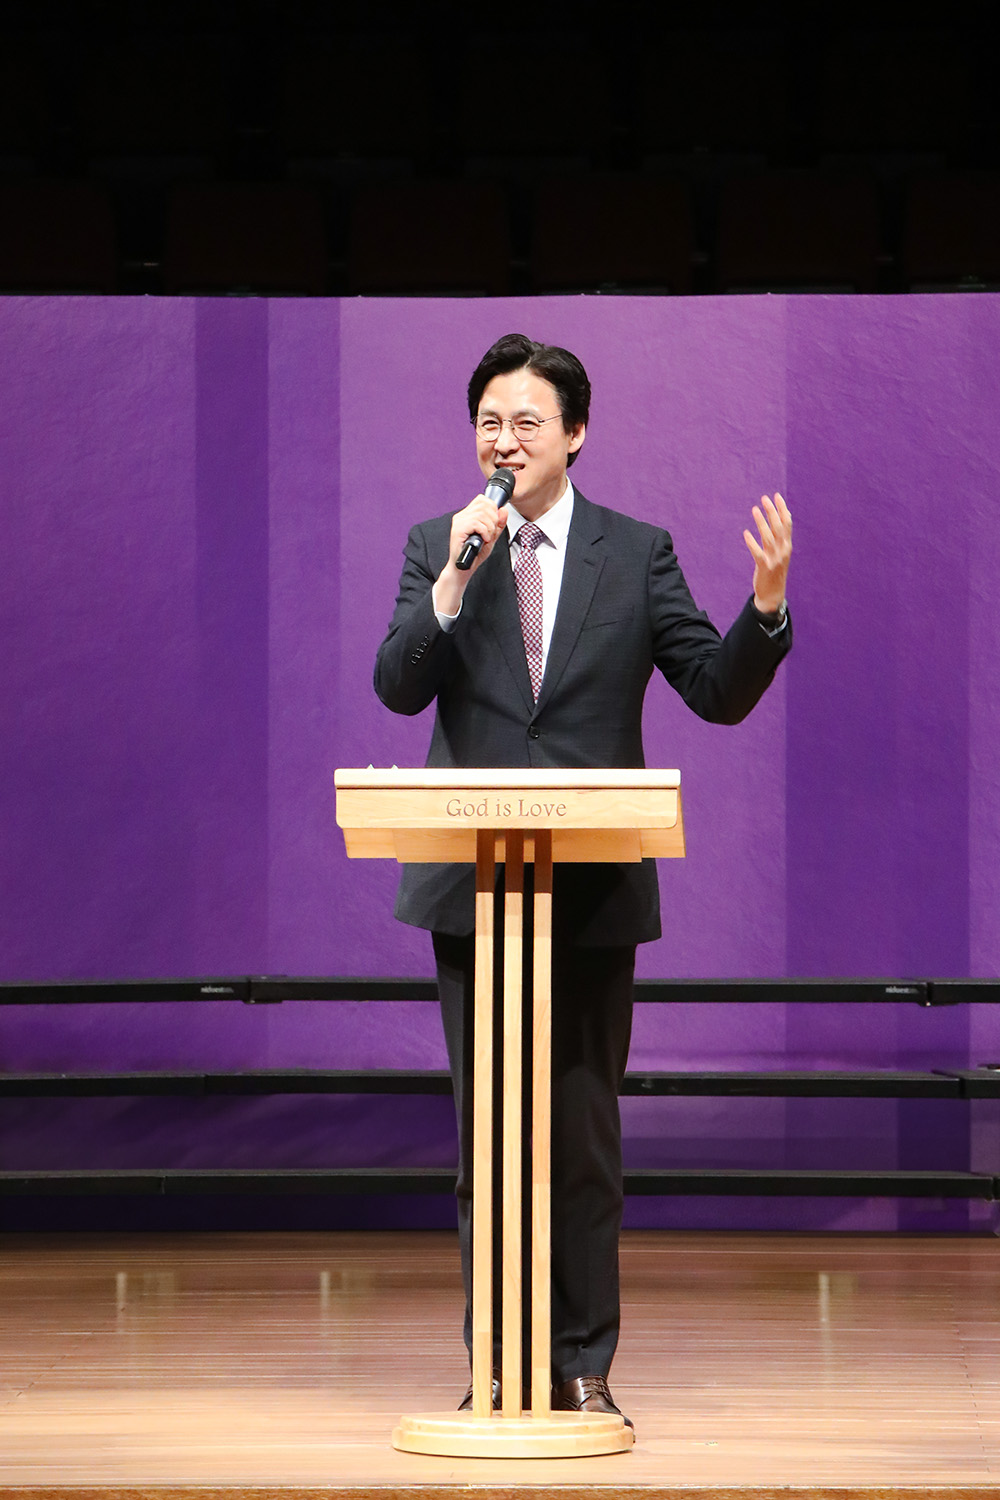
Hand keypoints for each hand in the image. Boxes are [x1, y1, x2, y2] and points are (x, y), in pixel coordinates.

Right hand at [433, 494, 508, 615]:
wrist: (463, 569)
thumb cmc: (474, 554)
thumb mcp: (492, 537)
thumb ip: (498, 524)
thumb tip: (503, 510)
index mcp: (468, 515)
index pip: (482, 499)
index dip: (493, 508)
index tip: (494, 522)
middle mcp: (461, 516)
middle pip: (484, 504)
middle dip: (494, 518)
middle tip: (491, 532)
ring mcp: (458, 522)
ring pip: (482, 514)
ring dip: (490, 527)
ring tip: (487, 538)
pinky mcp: (457, 530)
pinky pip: (476, 523)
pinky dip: (485, 532)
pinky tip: (483, 540)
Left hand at [744, 492, 791, 613]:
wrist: (773, 595)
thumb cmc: (774, 572)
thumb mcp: (779, 554)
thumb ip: (777, 539)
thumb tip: (774, 521)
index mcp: (787, 546)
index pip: (787, 524)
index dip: (782, 509)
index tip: (776, 496)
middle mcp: (783, 551)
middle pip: (779, 527)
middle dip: (772, 511)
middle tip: (764, 498)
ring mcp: (775, 559)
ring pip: (768, 537)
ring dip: (762, 522)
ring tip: (754, 509)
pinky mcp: (764, 567)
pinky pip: (757, 553)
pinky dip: (752, 542)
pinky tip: (745, 533)